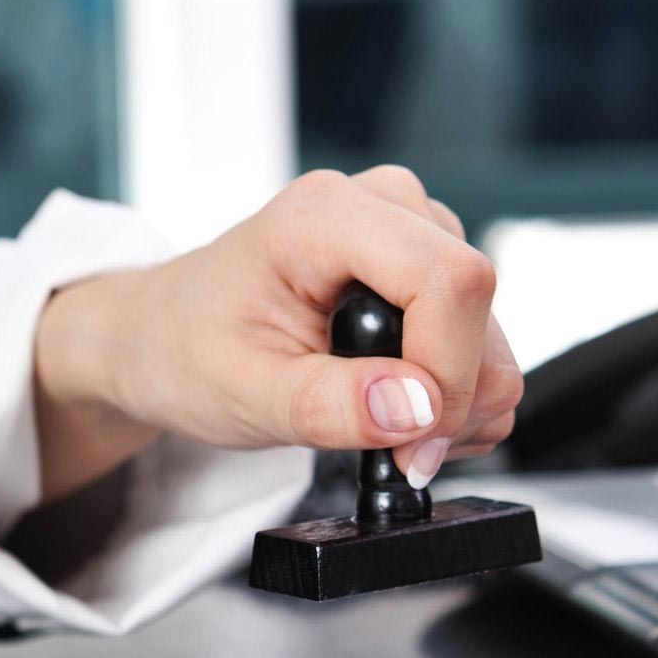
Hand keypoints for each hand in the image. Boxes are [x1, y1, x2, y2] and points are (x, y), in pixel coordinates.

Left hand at [32, 166, 523, 502]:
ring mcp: (412, 230)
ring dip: (459, 401)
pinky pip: (483, 337)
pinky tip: (403, 407)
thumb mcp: (246, 394)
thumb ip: (332, 404)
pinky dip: (458, 393)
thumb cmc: (189, 349)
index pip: (446, 280)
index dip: (450, 371)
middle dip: (455, 397)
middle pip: (477, 301)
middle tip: (399, 452)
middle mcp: (381, 205)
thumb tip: (419, 410)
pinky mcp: (428, 265)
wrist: (167, 338)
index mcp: (326, 215)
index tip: (417, 442)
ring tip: (387, 428)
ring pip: (491, 326)